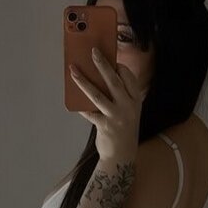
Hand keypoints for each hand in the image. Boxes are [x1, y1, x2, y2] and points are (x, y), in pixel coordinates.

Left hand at [69, 47, 143, 161]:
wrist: (122, 156)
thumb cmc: (123, 129)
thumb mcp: (129, 111)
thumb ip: (120, 96)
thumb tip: (100, 77)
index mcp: (136, 101)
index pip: (129, 78)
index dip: (119, 66)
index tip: (111, 58)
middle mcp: (128, 107)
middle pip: (114, 81)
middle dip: (102, 64)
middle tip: (93, 51)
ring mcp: (116, 116)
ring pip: (97, 95)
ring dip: (83, 81)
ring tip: (73, 70)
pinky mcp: (104, 126)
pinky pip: (89, 112)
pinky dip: (80, 106)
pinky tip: (72, 99)